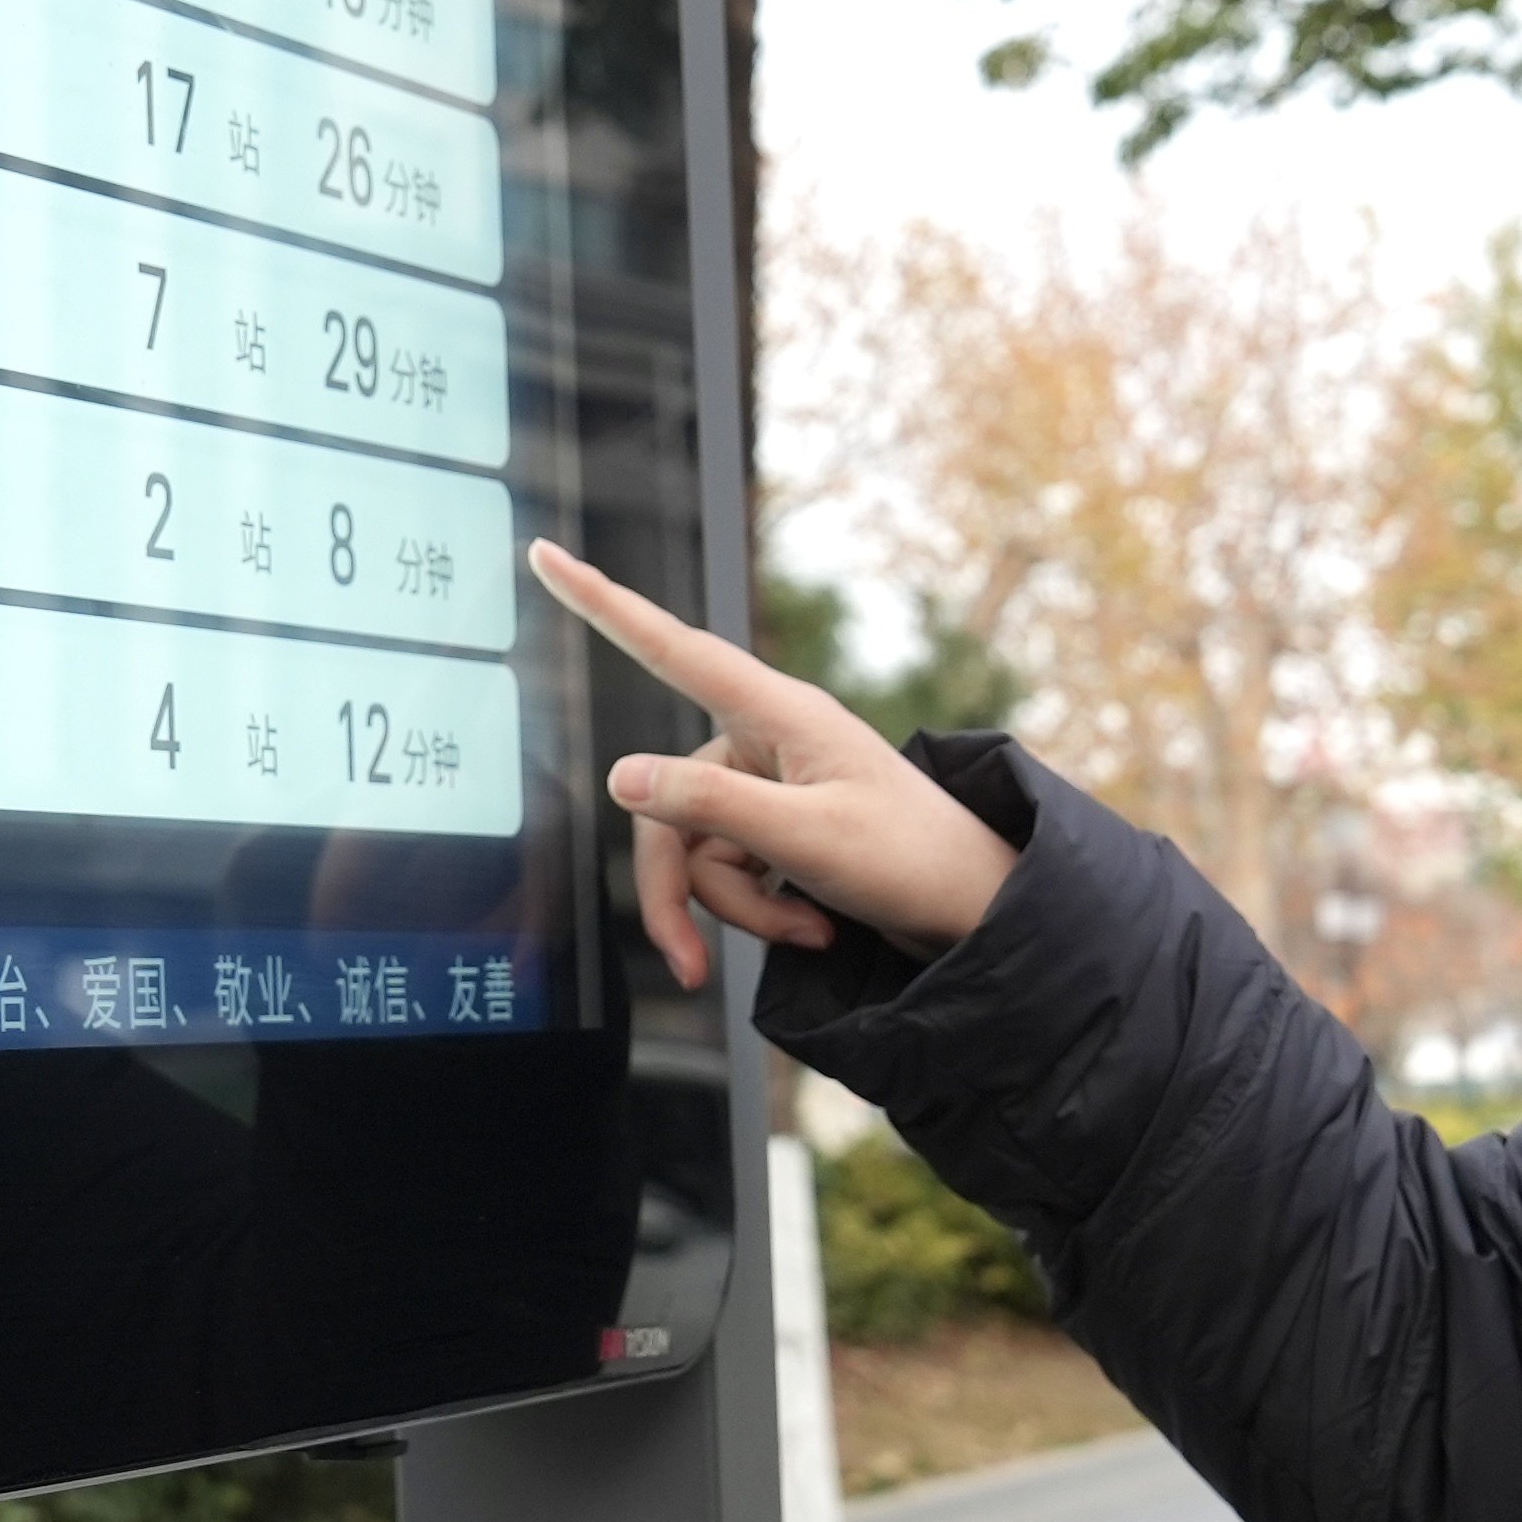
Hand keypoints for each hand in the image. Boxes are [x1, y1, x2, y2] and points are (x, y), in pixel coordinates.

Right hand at [524, 540, 1025, 990]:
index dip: (602, 602)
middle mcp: (765, 740)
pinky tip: (816, 926)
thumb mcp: (805, 837)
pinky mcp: (778, 829)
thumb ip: (708, 805)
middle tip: (691, 966)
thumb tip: (623, 775)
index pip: (670, 646)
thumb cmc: (913, 861)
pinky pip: (730, 871)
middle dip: (682, 893)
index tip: (544, 555)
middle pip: (667, 805)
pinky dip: (762, 909)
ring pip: (697, 850)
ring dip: (740, 907)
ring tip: (809, 928)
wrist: (977, 915)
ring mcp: (770, 787)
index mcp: (776, 713)